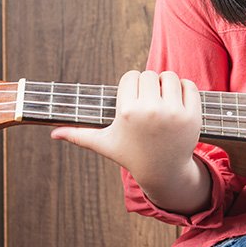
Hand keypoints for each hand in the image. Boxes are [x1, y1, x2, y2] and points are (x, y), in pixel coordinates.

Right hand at [50, 71, 204, 198]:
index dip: (131, 86)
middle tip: (148, 102)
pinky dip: (185, 89)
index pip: (130, 76)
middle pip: (149, 74)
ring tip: (162, 100)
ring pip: (169, 76)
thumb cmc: (131, 155)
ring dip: (166, 84)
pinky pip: (189, 85)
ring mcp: (173, 113)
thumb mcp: (105, 144)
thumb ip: (78, 135)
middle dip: (148, 85)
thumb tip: (53, 134)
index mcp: (127, 112)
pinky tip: (177, 101)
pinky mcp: (192, 115)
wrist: (164, 172)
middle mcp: (150, 110)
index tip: (132, 99)